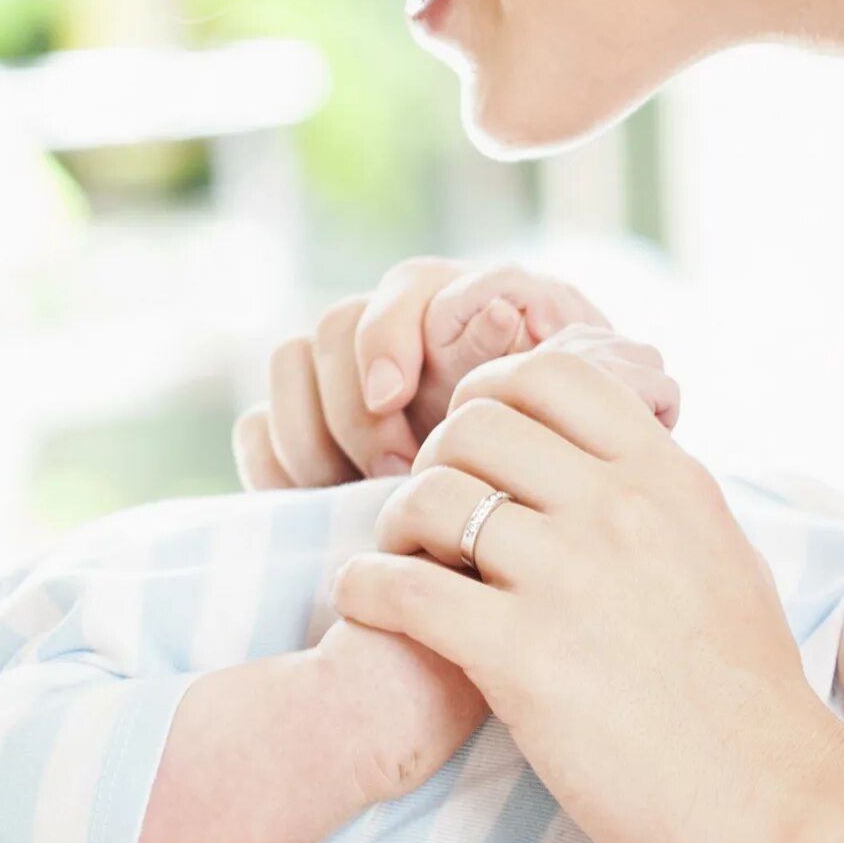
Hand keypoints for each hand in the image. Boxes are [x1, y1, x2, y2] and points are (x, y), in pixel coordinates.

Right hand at [233, 259, 673, 488]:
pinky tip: (318, 504)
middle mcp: (403, 337)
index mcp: (468, 316)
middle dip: (354, 402)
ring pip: (291, 365)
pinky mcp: (309, 440)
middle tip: (389, 471)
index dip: (389, 335)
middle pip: (337, 325)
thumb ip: (549, 361)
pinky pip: (259, 427)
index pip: (406, 290)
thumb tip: (499, 304)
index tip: (394, 396)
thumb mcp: (584, 422)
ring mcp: (348, 388)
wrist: (553, 553)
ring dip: (313, 432)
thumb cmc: (575, 479)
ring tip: (357, 496)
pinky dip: (276, 462)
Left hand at [329, 346, 842, 842]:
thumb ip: (659, 495)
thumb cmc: (749, 690)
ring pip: (432, 497)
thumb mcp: (722, 552)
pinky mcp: (521, 656)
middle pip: (476, 424)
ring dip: (396, 523)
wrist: (771, 799)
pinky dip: (366, 588)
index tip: (477, 441)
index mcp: (667, 476)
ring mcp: (567, 578)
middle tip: (433, 510)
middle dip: (437, 458)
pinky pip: (403, 589)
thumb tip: (605, 457)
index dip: (492, 393)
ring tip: (402, 559)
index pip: (551, 373)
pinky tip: (366, 601)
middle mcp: (617, 508)